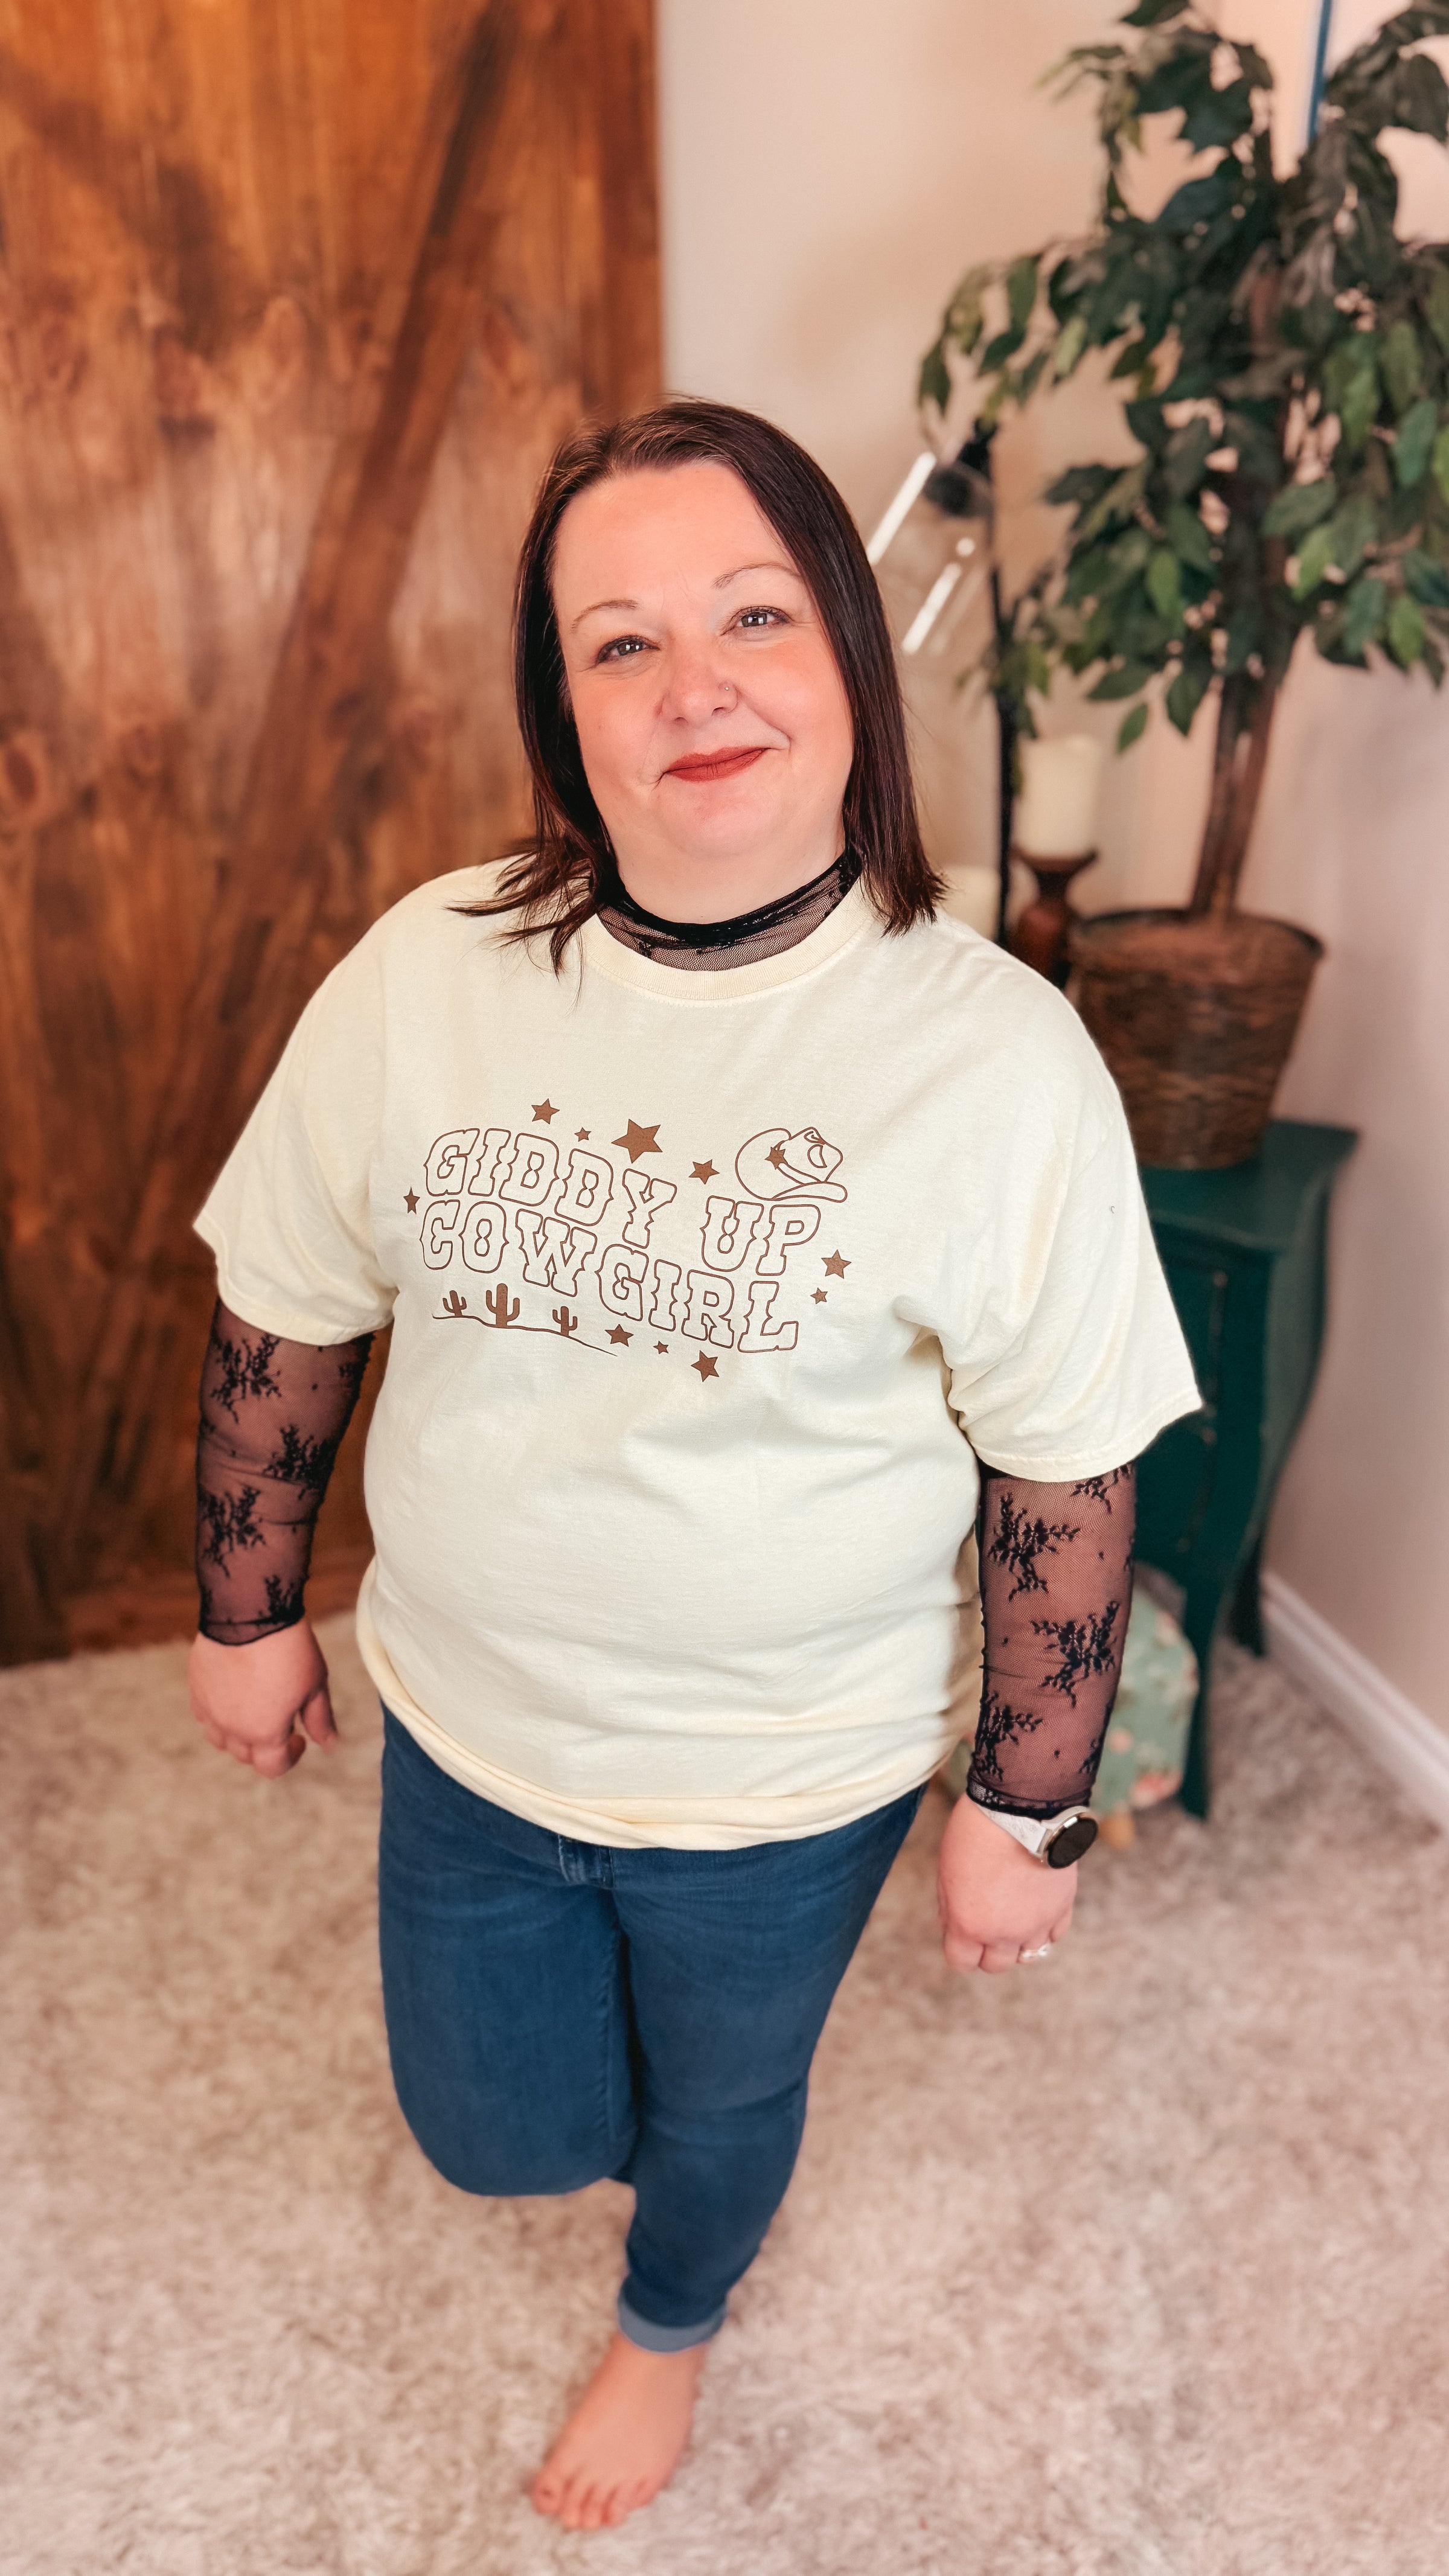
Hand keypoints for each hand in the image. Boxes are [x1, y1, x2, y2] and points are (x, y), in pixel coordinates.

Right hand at [188, 1619, 337, 1777]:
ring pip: (220, 1739)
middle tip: (281, 1721)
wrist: (250, 1611)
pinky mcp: (196, 1688)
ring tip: (255, 1711)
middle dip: (265, 1747)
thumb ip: (320, 1719)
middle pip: (246, 1756)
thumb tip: (330, 1744)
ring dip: (238, 1735)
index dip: (291, 1757)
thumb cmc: (288, 1648)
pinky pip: (204, 1715)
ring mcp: (210, 1709)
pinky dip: (218, 1715)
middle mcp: (232, 1728)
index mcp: (264, 1733)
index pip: (273, 1767)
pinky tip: (234, 1695)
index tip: (300, 1737)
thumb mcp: (315, 1685)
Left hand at [936, 1791, 1075, 1973]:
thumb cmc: (976, 1832)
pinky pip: (1054, 1935)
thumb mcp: (946, 1870)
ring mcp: (1036, 1924)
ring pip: (1029, 1955)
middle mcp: (1004, 1933)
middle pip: (996, 1964)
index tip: (963, 1936)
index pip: (962, 1962)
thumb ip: (950, 1907)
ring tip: (1015, 1915)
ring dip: (1019, 1941)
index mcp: (969, 1925)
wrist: (1021, 1807)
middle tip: (989, 1923)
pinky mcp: (1061, 1908)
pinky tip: (1037, 1907)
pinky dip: (1045, 1927)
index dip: (960, 1950)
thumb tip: (955, 1927)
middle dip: (989, 1949)